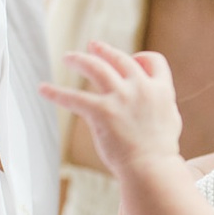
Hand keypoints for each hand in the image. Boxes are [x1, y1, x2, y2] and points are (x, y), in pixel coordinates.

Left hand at [40, 42, 182, 177]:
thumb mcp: (170, 120)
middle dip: (103, 50)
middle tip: (92, 45)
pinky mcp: (102, 112)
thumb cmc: (160, 152)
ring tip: (68, 57)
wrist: (152, 168)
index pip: (153, 61)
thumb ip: (159, 103)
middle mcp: (141, 88)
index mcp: (161, 90)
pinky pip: (74, 98)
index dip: (142, 58)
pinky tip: (43, 89)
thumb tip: (152, 98)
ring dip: (79, 59)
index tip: (132, 60)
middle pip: (119, 59)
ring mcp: (121, 98)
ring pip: (96, 67)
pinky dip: (56, 92)